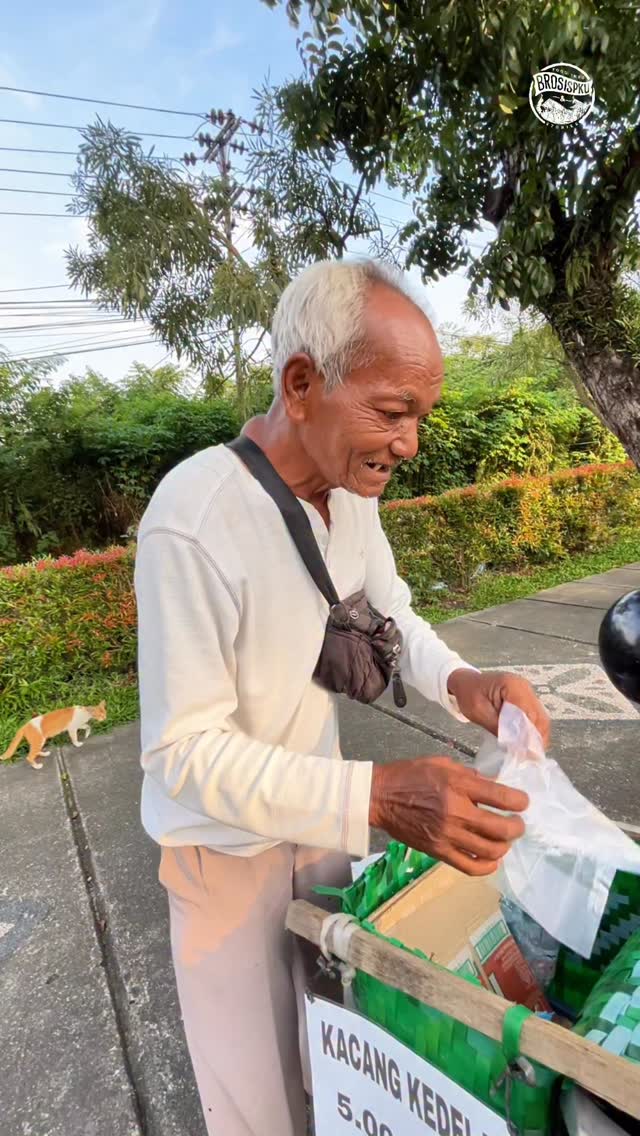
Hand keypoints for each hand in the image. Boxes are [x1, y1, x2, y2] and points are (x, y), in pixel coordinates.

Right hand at [369, 756, 528, 875]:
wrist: (380, 797)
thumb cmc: (411, 775)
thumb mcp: (443, 764)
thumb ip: (470, 776)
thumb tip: (494, 787)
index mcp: (457, 785)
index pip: (501, 797)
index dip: (519, 801)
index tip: (523, 802)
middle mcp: (456, 812)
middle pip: (501, 828)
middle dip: (517, 827)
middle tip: (518, 824)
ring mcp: (447, 835)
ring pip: (490, 850)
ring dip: (505, 846)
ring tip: (504, 839)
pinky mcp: (439, 852)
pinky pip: (471, 866)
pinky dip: (488, 865)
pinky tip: (492, 858)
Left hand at [447, 668, 550, 746]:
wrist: (465, 682)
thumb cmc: (468, 694)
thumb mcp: (479, 713)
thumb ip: (498, 728)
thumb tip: (515, 746)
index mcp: (512, 686)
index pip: (528, 714)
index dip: (529, 735)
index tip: (527, 753)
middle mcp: (524, 687)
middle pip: (539, 716)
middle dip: (536, 738)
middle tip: (531, 757)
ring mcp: (527, 692)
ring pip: (540, 718)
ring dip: (536, 736)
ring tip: (530, 753)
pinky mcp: (526, 699)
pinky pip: (535, 716)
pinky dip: (532, 730)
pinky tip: (527, 743)